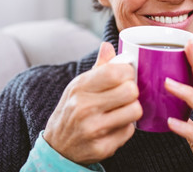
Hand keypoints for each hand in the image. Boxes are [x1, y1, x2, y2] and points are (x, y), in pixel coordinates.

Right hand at [43, 42, 142, 164]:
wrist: (57, 147)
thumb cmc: (72, 110)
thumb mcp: (78, 86)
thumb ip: (98, 67)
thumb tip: (108, 45)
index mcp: (80, 87)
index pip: (116, 72)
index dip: (128, 72)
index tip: (125, 76)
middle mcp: (85, 107)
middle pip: (131, 91)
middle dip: (132, 92)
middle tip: (124, 95)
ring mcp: (93, 129)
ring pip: (135, 111)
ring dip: (131, 110)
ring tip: (121, 110)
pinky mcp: (102, 147)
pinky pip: (129, 131)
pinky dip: (125, 128)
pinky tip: (113, 126)